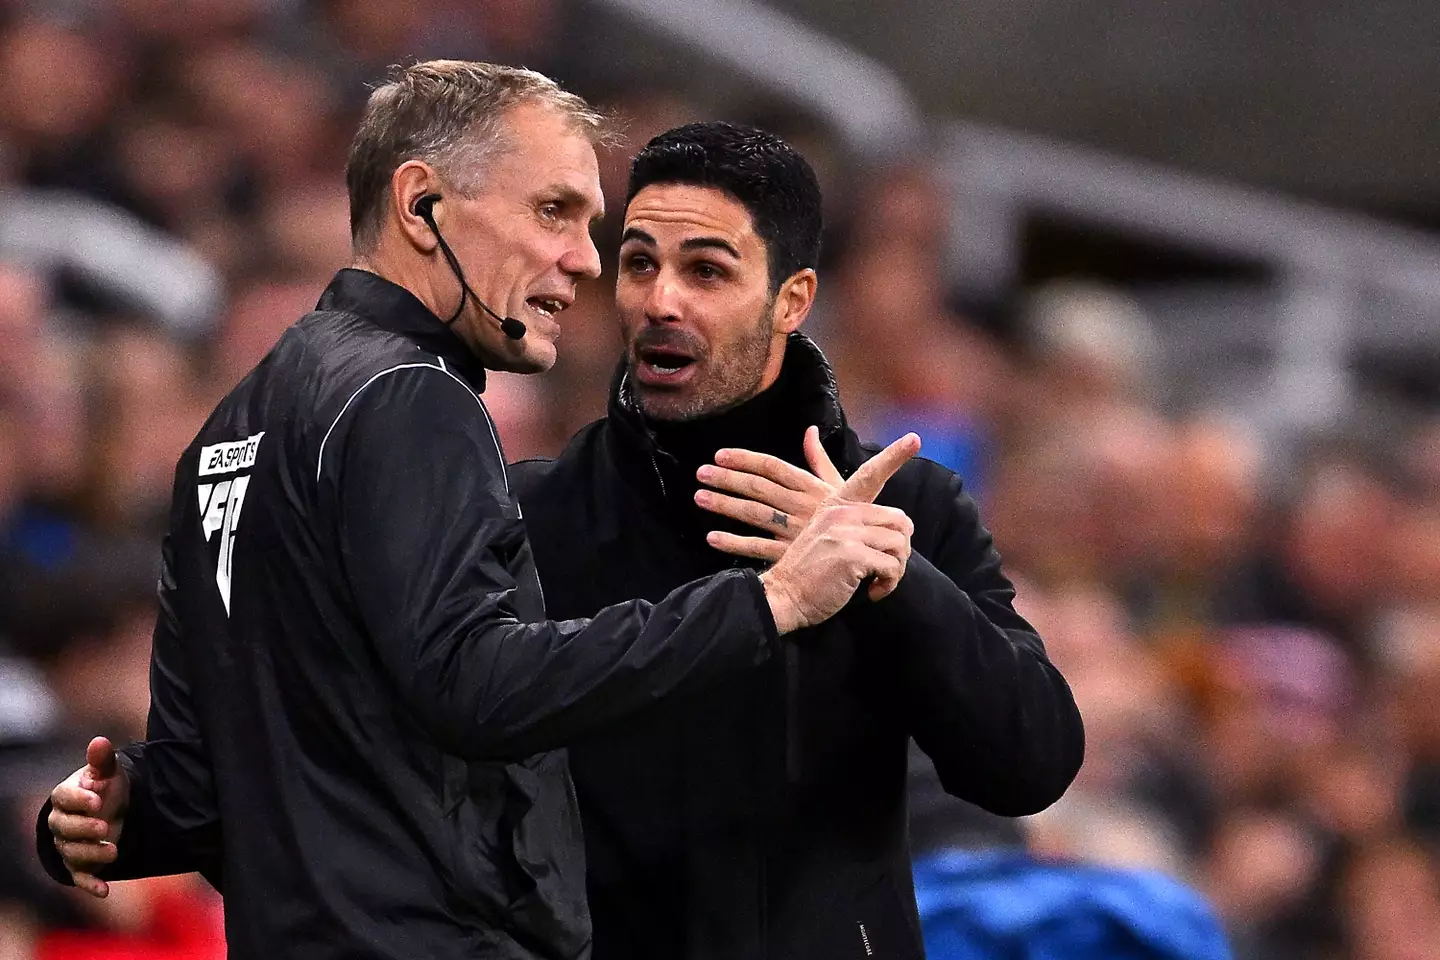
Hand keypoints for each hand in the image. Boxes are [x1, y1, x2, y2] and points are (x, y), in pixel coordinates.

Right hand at [47, 736, 130, 897]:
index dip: (78, 800)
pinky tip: (104, 891)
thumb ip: (103, 760)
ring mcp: (67, 845)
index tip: (98, 800)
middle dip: (84, 829)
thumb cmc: (105, 788)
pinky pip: (79, 877)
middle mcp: (60, 823)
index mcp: (64, 797)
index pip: (62, 798)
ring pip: (71, 853)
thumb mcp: (108, 773)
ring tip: (115, 850)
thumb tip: (100, 741)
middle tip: (105, 826)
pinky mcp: (78, 865)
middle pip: (64, 828)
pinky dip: (91, 884)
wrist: (112, 809)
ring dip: (92, 854)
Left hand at [704, 427, 915, 601]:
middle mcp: (801, 506)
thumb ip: (819, 459)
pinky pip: (759, 549)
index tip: (721, 455)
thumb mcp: (840, 485)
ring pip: (754, 515)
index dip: (746, 459)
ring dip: (725, 506)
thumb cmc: (853, 518)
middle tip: (701, 473)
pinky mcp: (791, 554)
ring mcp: (794, 531)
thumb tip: (810, 431)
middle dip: (728, 479)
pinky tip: (712, 537)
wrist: (870, 554)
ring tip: (699, 498)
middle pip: (759, 488)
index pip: (774, 468)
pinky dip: (735, 544)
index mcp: (812, 487)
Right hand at [743, 433, 918, 631]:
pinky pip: (891, 566)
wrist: (784, 596)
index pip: (869, 474)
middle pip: (900, 520)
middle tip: (886, 569)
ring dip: (895, 571)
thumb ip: (843, 522)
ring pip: (899, 544)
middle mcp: (842, 513)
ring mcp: (846, 532)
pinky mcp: (852, 555)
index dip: (894, 455)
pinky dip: (887, 584)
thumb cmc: (808, 571)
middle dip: (901, 550)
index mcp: (836, 504)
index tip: (914, 437)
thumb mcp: (821, 533)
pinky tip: (871, 592)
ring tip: (877, 583)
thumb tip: (863, 516)